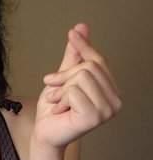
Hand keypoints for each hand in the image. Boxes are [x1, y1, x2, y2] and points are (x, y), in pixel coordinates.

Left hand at [33, 24, 121, 150]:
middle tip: (55, 89)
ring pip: (81, 77)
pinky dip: (62, 98)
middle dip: (66, 76)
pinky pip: (74, 91)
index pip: (99, 61)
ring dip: (62, 89)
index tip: (72, 33)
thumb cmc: (55, 108)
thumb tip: (81, 28)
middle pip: (89, 67)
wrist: (45, 131)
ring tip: (59, 102)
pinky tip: (60, 110)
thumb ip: (75, 56)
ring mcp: (108, 110)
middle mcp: (115, 101)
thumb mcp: (64, 77)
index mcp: (111, 91)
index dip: (84, 47)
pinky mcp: (95, 117)